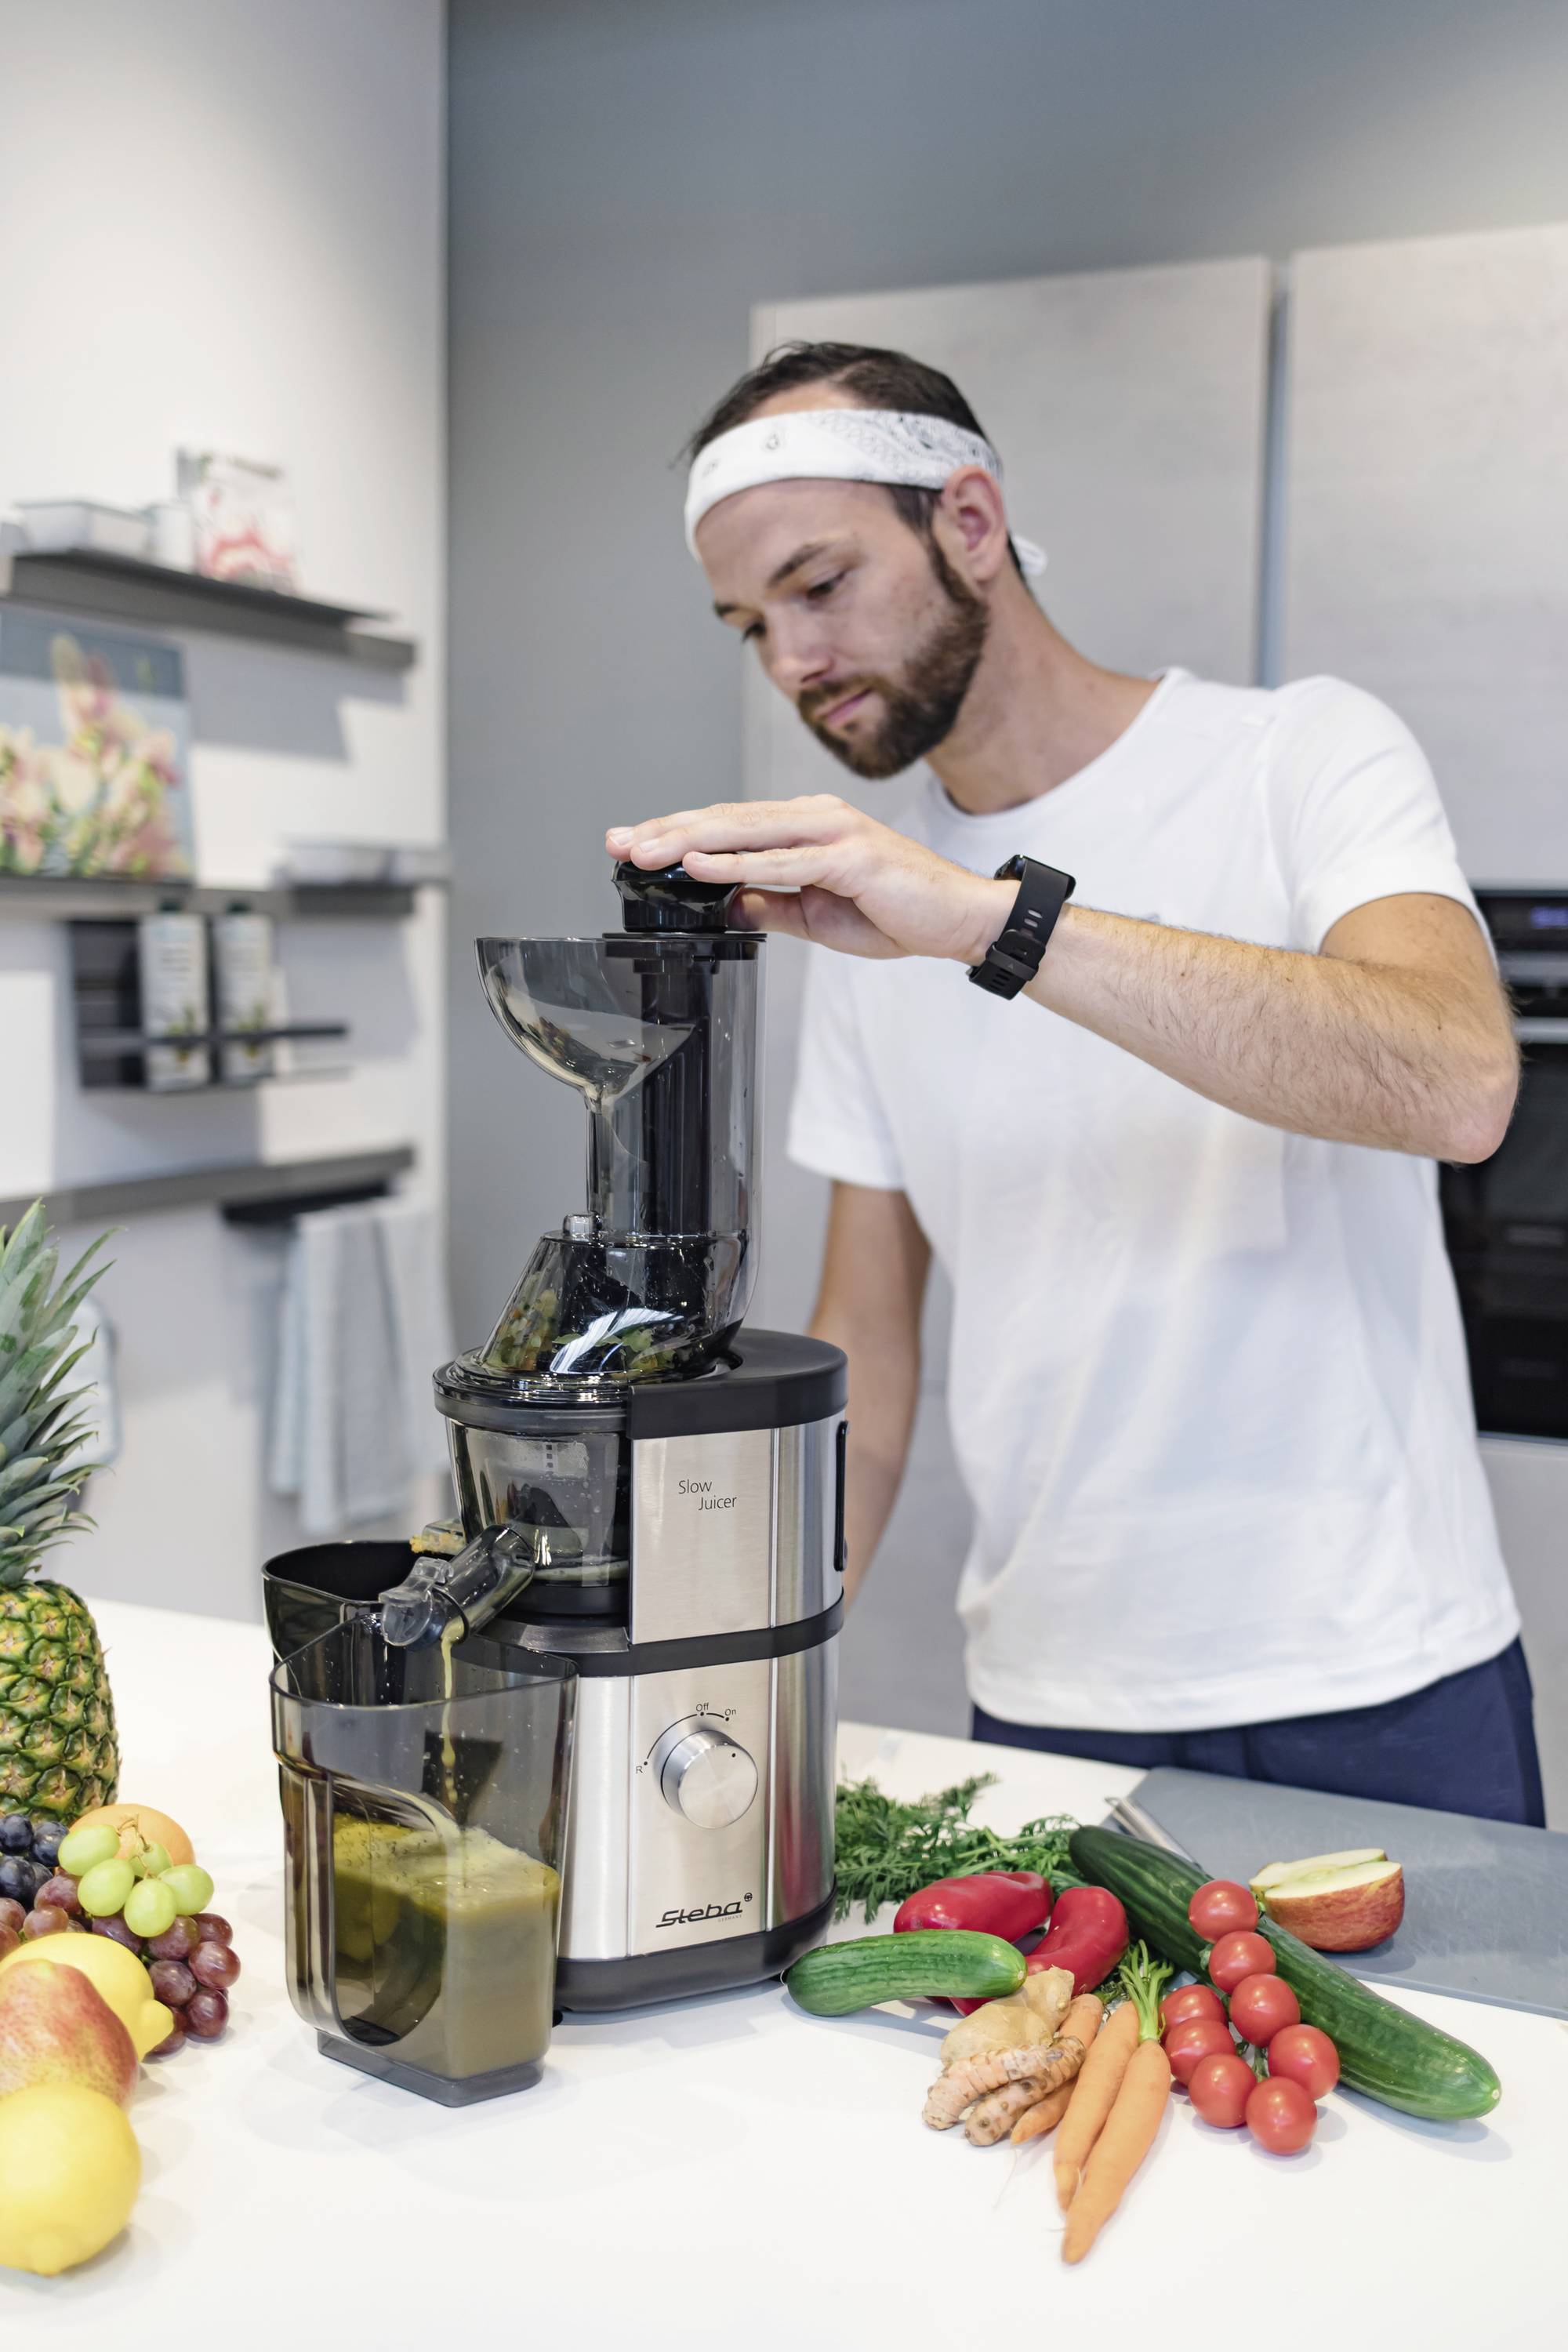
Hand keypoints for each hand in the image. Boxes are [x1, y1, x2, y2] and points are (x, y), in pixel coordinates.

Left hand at [605, 795, 1011, 963]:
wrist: (960, 920)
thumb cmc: (897, 912)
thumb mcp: (816, 915)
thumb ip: (770, 904)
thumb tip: (725, 903)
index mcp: (806, 828)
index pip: (728, 826)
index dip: (677, 834)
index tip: (630, 845)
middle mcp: (815, 818)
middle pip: (726, 819)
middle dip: (666, 830)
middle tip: (618, 841)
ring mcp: (833, 832)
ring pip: (745, 831)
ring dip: (689, 841)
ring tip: (643, 852)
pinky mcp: (850, 857)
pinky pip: (782, 860)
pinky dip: (737, 862)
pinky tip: (700, 866)